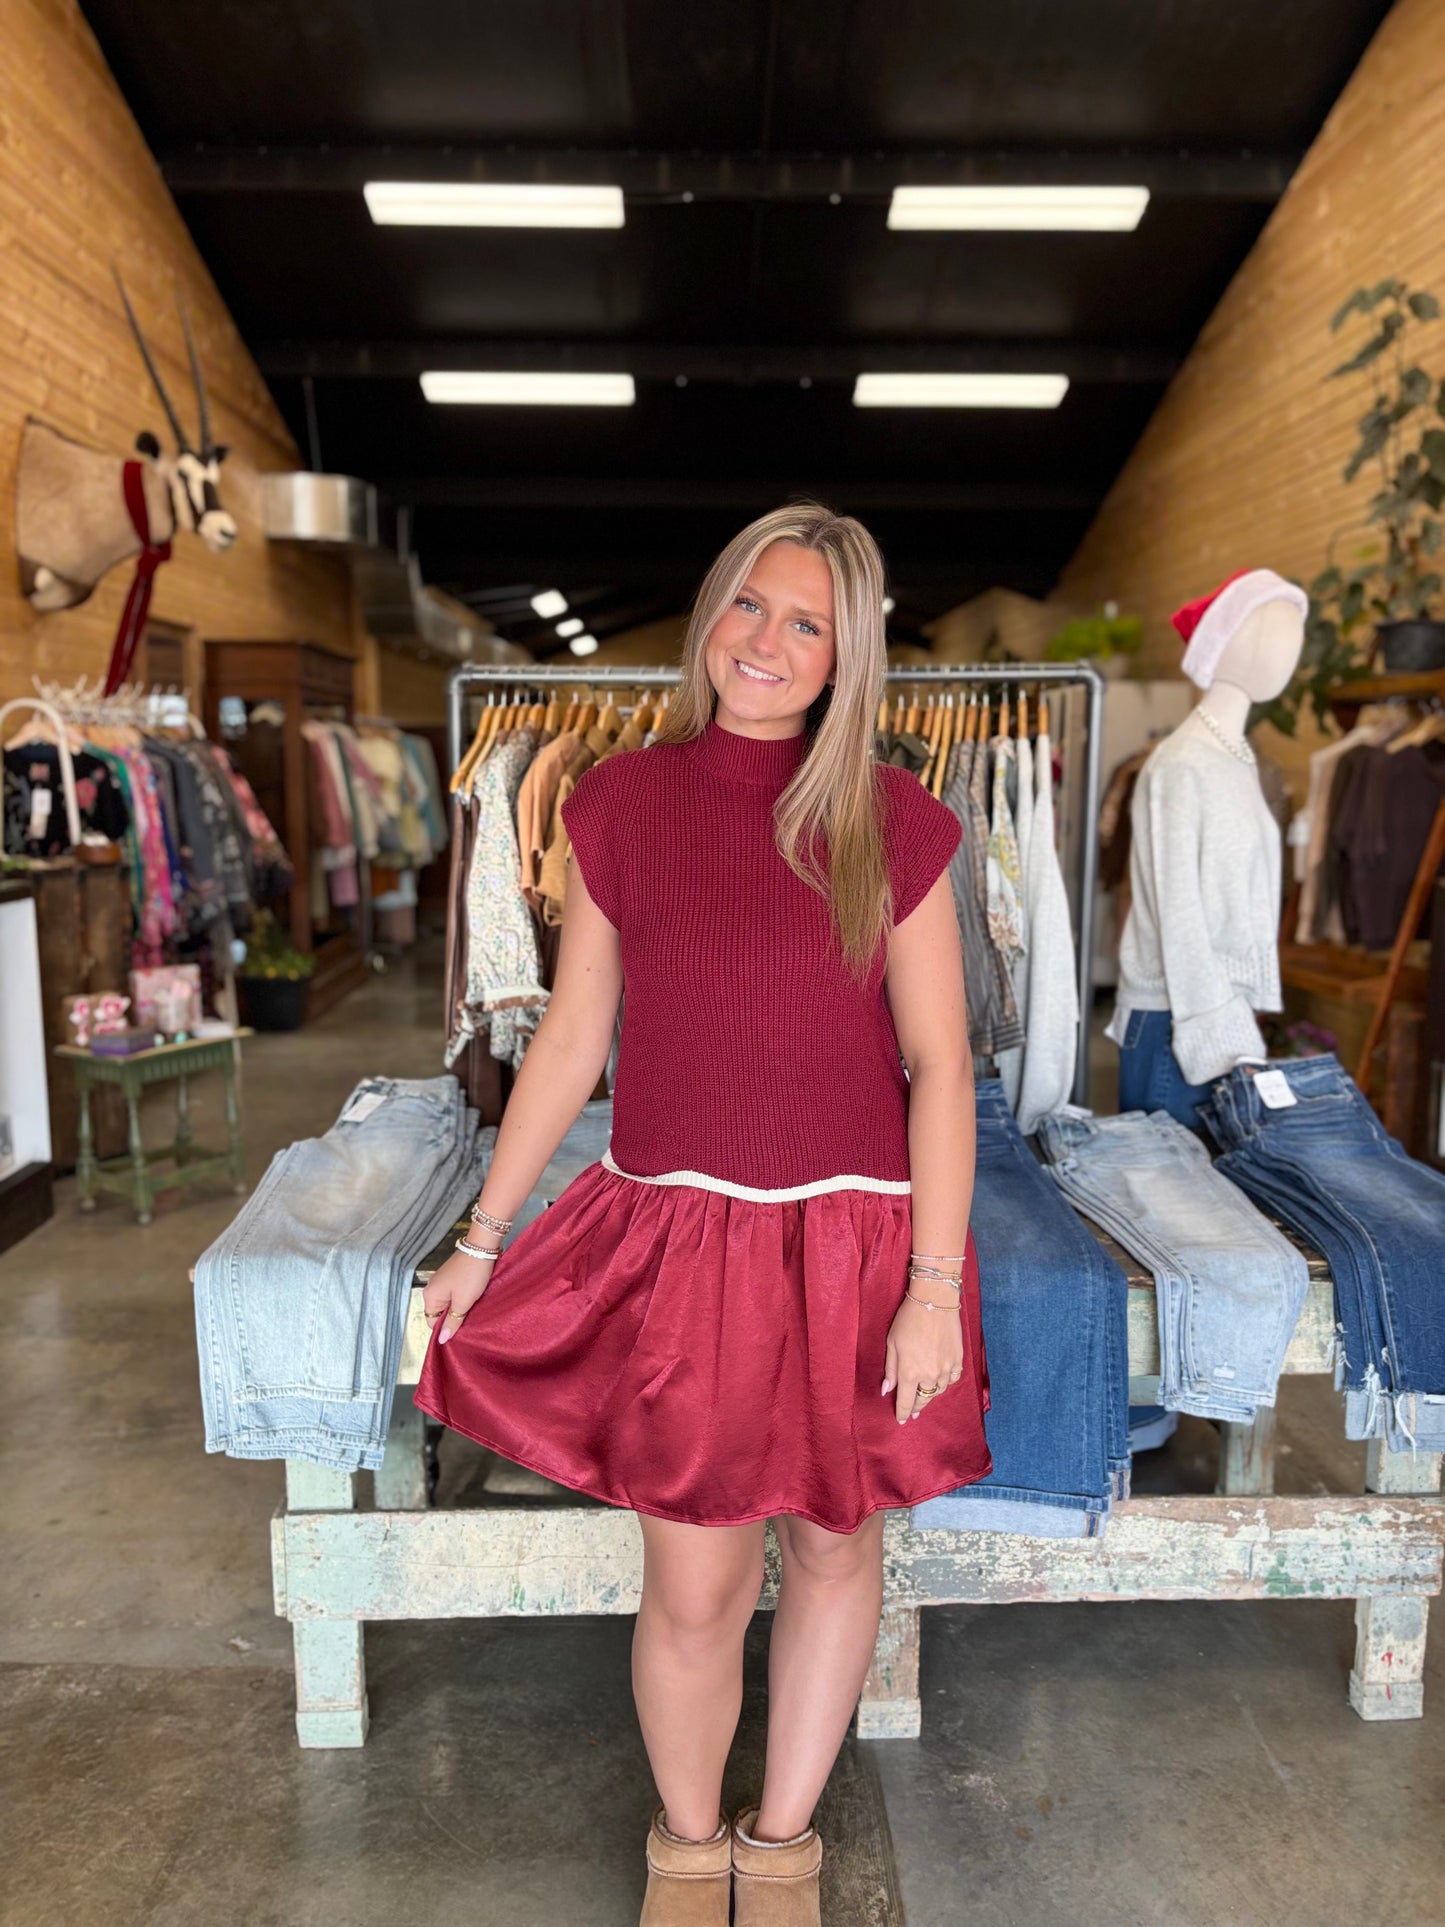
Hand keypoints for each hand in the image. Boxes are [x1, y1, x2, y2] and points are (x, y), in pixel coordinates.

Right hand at [421, 1233, 501, 1342]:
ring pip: (449, 1304)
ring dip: (460, 1308)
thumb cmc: (471, 1276)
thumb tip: (442, 1340)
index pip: (432, 1322)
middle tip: (469, 1321)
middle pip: (440, 1313)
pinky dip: (463, 1299)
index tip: (460, 1331)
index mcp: (430, 1296)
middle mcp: (432, 1289)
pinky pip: (454, 1295)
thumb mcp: (463, 1302)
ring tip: (473, 1310)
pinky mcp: (452, 1277)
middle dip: (454, 1318)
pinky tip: (473, 1299)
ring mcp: (442, 1282)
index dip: (445, 1328)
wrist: (481, 1249)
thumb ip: (452, 1322)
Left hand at [882, 1295, 963, 1424]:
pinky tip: (941, 1382)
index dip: (902, 1413)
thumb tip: (886, 1391)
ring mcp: (947, 1369)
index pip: (905, 1401)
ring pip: (938, 1391)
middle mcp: (929, 1375)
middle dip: (916, 1406)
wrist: (935, 1301)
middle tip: (913, 1411)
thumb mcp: (892, 1343)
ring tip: (925, 1394)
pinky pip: (952, 1380)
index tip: (900, 1420)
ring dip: (930, 1394)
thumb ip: (890, 1369)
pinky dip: (945, 1383)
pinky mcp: (959, 1361)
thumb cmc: (908, 1320)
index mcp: (909, 1373)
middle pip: (923, 1399)